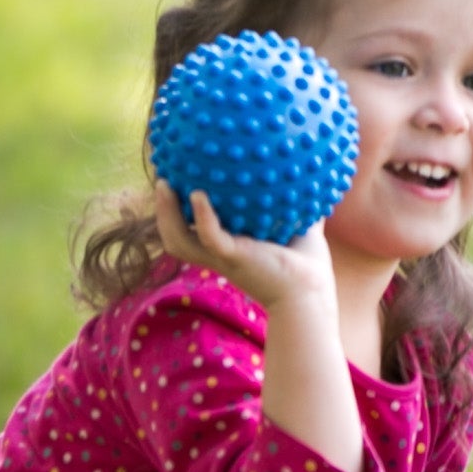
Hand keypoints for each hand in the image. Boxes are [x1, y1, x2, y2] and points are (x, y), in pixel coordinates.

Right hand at [153, 182, 334, 316]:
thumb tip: (309, 178)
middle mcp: (220, 255)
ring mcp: (224, 259)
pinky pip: (210, 237)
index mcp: (230, 250)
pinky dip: (202, 217)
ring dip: (167, 215)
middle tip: (161, 182)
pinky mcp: (234, 259)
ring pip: (180, 241)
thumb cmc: (307, 268)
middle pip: (176, 237)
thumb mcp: (301, 230)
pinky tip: (198, 196)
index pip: (197, 232)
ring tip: (164, 186)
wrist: (311, 293)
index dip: (182, 213)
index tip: (178, 185)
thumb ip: (300, 207)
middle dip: (163, 213)